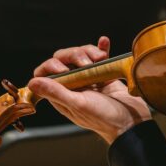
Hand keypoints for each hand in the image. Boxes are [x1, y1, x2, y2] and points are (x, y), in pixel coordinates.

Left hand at [28, 37, 150, 144]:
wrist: (132, 122)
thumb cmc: (105, 119)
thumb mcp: (78, 105)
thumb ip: (56, 93)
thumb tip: (32, 82)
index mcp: (62, 95)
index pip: (46, 74)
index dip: (50, 66)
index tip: (63, 68)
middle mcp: (73, 85)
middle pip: (64, 59)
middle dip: (74, 55)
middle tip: (87, 63)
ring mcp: (89, 78)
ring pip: (81, 55)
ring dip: (90, 51)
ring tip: (101, 59)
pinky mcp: (105, 74)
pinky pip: (100, 56)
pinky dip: (102, 48)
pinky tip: (104, 42)